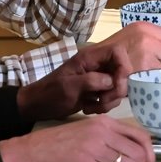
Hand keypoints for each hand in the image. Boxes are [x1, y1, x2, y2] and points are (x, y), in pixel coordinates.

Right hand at [0, 116, 152, 161]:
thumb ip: (109, 137)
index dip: (150, 154)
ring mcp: (93, 147)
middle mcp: (102, 132)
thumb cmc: (56, 145)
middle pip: (138, 153)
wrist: (27, 154)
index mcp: (105, 122)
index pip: (141, 135)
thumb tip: (135, 154)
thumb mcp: (86, 131)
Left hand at [17, 24, 160, 119]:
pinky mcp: (97, 91)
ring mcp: (98, 78)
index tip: (117, 85)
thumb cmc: (50, 94)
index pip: (117, 52)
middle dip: (117, 89)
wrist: (37, 106)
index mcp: (90, 58)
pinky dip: (106, 105)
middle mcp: (97, 65)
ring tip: (93, 108)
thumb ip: (92, 81)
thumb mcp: (69, 87)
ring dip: (110, 100)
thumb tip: (113, 81)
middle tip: (103, 102)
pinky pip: (112, 96)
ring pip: (118, 86)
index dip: (124, 66)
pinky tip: (91, 109)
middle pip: (122, 71)